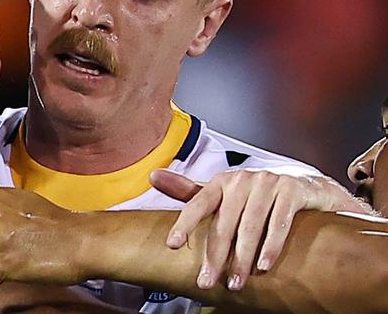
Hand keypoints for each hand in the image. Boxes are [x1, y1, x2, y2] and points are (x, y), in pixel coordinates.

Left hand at [150, 169, 370, 291]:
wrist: (305, 187)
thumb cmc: (256, 195)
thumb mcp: (222, 192)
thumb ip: (189, 189)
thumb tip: (152, 176)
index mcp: (221, 181)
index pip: (198, 203)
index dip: (184, 224)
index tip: (173, 245)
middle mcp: (242, 179)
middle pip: (224, 222)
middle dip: (215, 256)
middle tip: (206, 282)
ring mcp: (268, 183)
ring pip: (250, 226)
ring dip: (242, 258)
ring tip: (235, 283)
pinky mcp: (292, 190)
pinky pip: (279, 222)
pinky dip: (271, 246)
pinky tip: (264, 266)